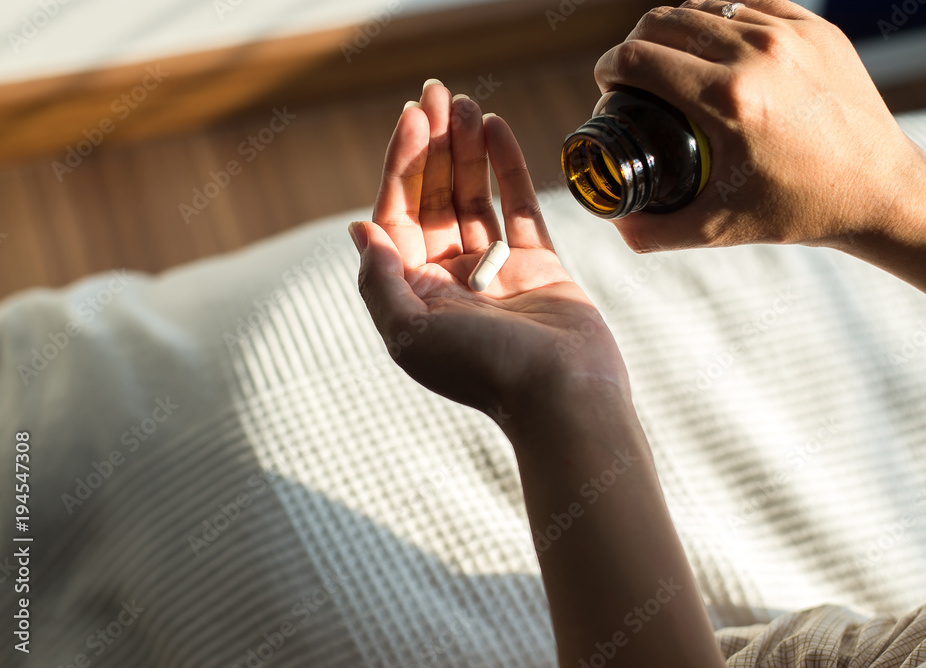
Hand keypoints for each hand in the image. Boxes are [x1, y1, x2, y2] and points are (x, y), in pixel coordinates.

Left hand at [352, 80, 627, 415]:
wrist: (564, 397)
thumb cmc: (486, 371)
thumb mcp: (411, 333)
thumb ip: (379, 281)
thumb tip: (360, 229)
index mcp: (415, 295)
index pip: (399, 216)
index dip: (403, 165)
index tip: (412, 117)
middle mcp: (451, 280)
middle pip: (436, 200)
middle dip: (435, 146)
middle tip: (437, 93)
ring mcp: (495, 272)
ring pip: (475, 198)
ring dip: (469, 150)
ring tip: (468, 103)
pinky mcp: (538, 266)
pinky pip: (518, 209)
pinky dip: (508, 170)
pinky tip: (497, 130)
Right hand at [594, 0, 925, 251]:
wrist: (882, 192)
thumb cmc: (801, 210)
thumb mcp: (718, 229)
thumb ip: (655, 230)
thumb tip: (614, 222)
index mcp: (729, 100)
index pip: (640, 58)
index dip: (609, 69)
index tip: (607, 85)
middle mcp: (758, 54)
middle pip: (663, 21)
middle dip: (634, 45)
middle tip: (633, 76)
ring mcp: (791, 33)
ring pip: (704, 5)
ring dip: (675, 29)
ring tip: (671, 61)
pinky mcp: (815, 27)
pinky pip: (747, 4)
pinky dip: (721, 21)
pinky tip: (716, 48)